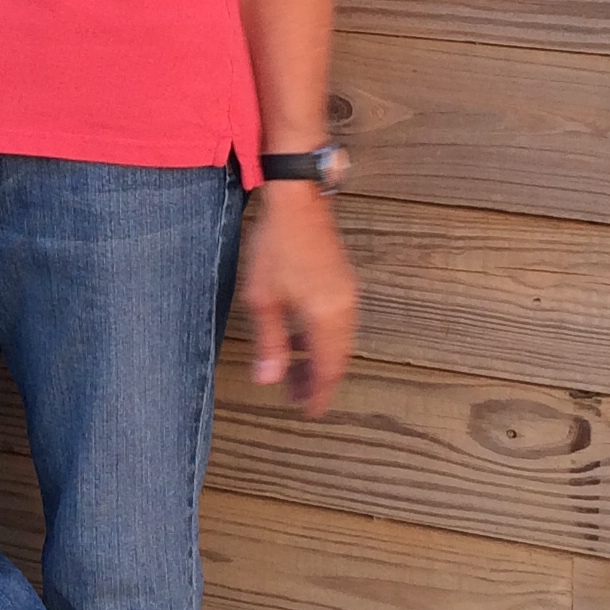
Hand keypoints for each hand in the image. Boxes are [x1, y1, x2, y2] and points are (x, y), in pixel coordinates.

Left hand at [240, 181, 357, 414]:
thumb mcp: (263, 298)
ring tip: (295, 373)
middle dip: (317, 381)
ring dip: (320, 361)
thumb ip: (269, 342)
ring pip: (340, 342)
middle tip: (297, 397)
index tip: (307, 412)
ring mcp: (347, 295)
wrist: (298, 198)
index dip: (317, 395)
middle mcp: (345, 310)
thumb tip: (269, 380)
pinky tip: (301, 339)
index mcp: (326, 318)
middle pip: (337, 359)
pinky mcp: (343, 283)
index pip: (327, 370)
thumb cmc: (276, 244)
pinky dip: (323, 340)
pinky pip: (339, 323)